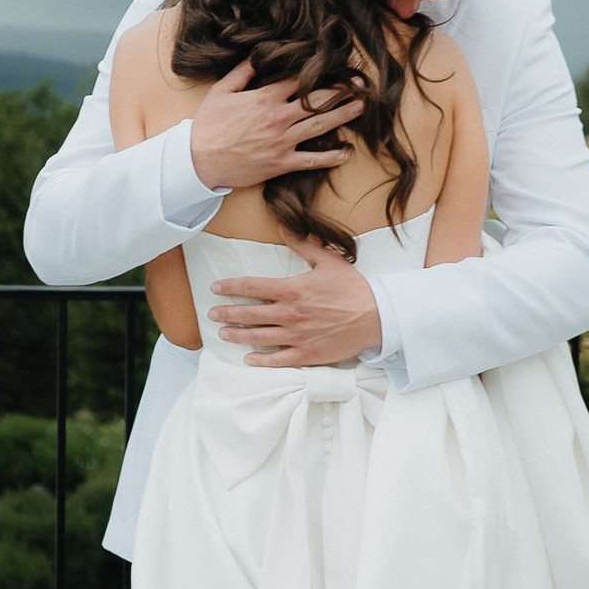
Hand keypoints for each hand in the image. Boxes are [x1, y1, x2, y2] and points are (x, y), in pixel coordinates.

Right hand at [188, 61, 363, 190]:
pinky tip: (346, 152)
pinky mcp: (281, 163)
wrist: (199, 160)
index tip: (335, 66)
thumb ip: (243, 72)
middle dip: (341, 91)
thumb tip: (259, 54)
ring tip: (361, 108)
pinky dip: (331, 157)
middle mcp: (278, 117)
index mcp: (264, 97)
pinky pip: (312, 160)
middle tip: (361, 85)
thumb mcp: (222, 90)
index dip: (318, 71)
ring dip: (343, 115)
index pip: (298, 80)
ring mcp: (282, 142)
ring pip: (320, 126)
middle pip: (317, 101)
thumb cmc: (208, 125)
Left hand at [206, 232, 381, 366]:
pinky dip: (261, 361)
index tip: (216, 288)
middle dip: (227, 314)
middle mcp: (290, 314)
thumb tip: (284, 226)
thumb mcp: (328, 260)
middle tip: (212, 314)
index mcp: (292, 289)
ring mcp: (297, 337)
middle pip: (249, 314)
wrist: (376, 317)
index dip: (231, 287)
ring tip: (223, 335)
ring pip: (258, 337)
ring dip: (238, 336)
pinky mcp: (307, 355)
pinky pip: (278, 360)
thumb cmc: (352, 288)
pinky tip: (248, 360)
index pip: (252, 287)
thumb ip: (303, 244)